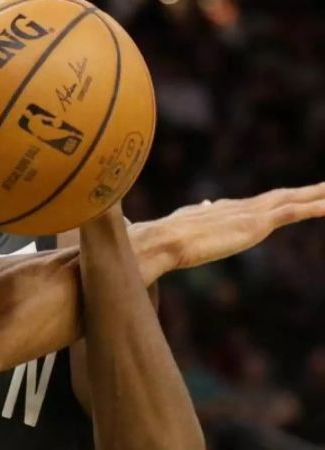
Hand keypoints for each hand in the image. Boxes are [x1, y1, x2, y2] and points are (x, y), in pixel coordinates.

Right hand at [131, 182, 324, 281]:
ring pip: (292, 200)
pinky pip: (292, 212)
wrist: (163, 241)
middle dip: (308, 192)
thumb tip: (205, 203)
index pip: (261, 203)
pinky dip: (313, 207)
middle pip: (282, 196)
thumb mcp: (186, 223)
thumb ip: (199, 212)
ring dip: (318, 195)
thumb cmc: (165, 239)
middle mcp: (241, 207)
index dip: (281, 199)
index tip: (297, 196)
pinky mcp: (255, 224)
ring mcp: (250, 214)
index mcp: (226, 210)